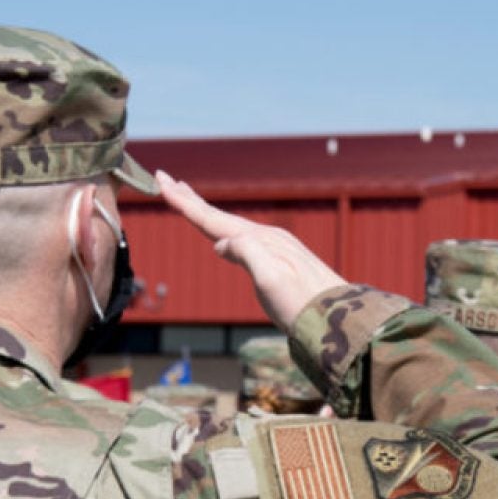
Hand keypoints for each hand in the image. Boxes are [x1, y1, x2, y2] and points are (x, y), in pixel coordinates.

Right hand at [157, 171, 343, 331]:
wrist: (336, 320)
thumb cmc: (301, 304)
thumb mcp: (269, 278)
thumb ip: (245, 252)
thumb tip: (220, 243)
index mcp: (259, 240)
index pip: (213, 218)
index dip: (184, 202)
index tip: (161, 180)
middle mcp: (267, 238)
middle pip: (220, 215)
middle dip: (191, 198)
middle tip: (166, 178)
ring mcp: (276, 249)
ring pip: (231, 225)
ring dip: (207, 212)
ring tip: (190, 200)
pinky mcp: (281, 263)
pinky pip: (243, 239)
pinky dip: (224, 230)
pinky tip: (225, 239)